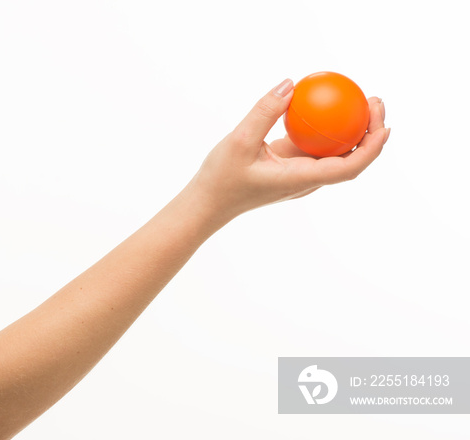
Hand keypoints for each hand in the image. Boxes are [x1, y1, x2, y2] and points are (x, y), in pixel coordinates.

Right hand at [187, 78, 389, 228]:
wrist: (206, 203)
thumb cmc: (221, 178)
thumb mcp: (239, 141)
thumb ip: (265, 112)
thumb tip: (290, 84)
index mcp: (300, 179)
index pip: (347, 168)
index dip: (371, 149)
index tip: (384, 124)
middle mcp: (306, 180)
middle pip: (349, 159)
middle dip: (370, 133)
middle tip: (375, 100)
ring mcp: (298, 176)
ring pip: (334, 154)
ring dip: (351, 129)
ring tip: (360, 99)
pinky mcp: (289, 169)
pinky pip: (314, 147)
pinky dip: (325, 129)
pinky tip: (323, 106)